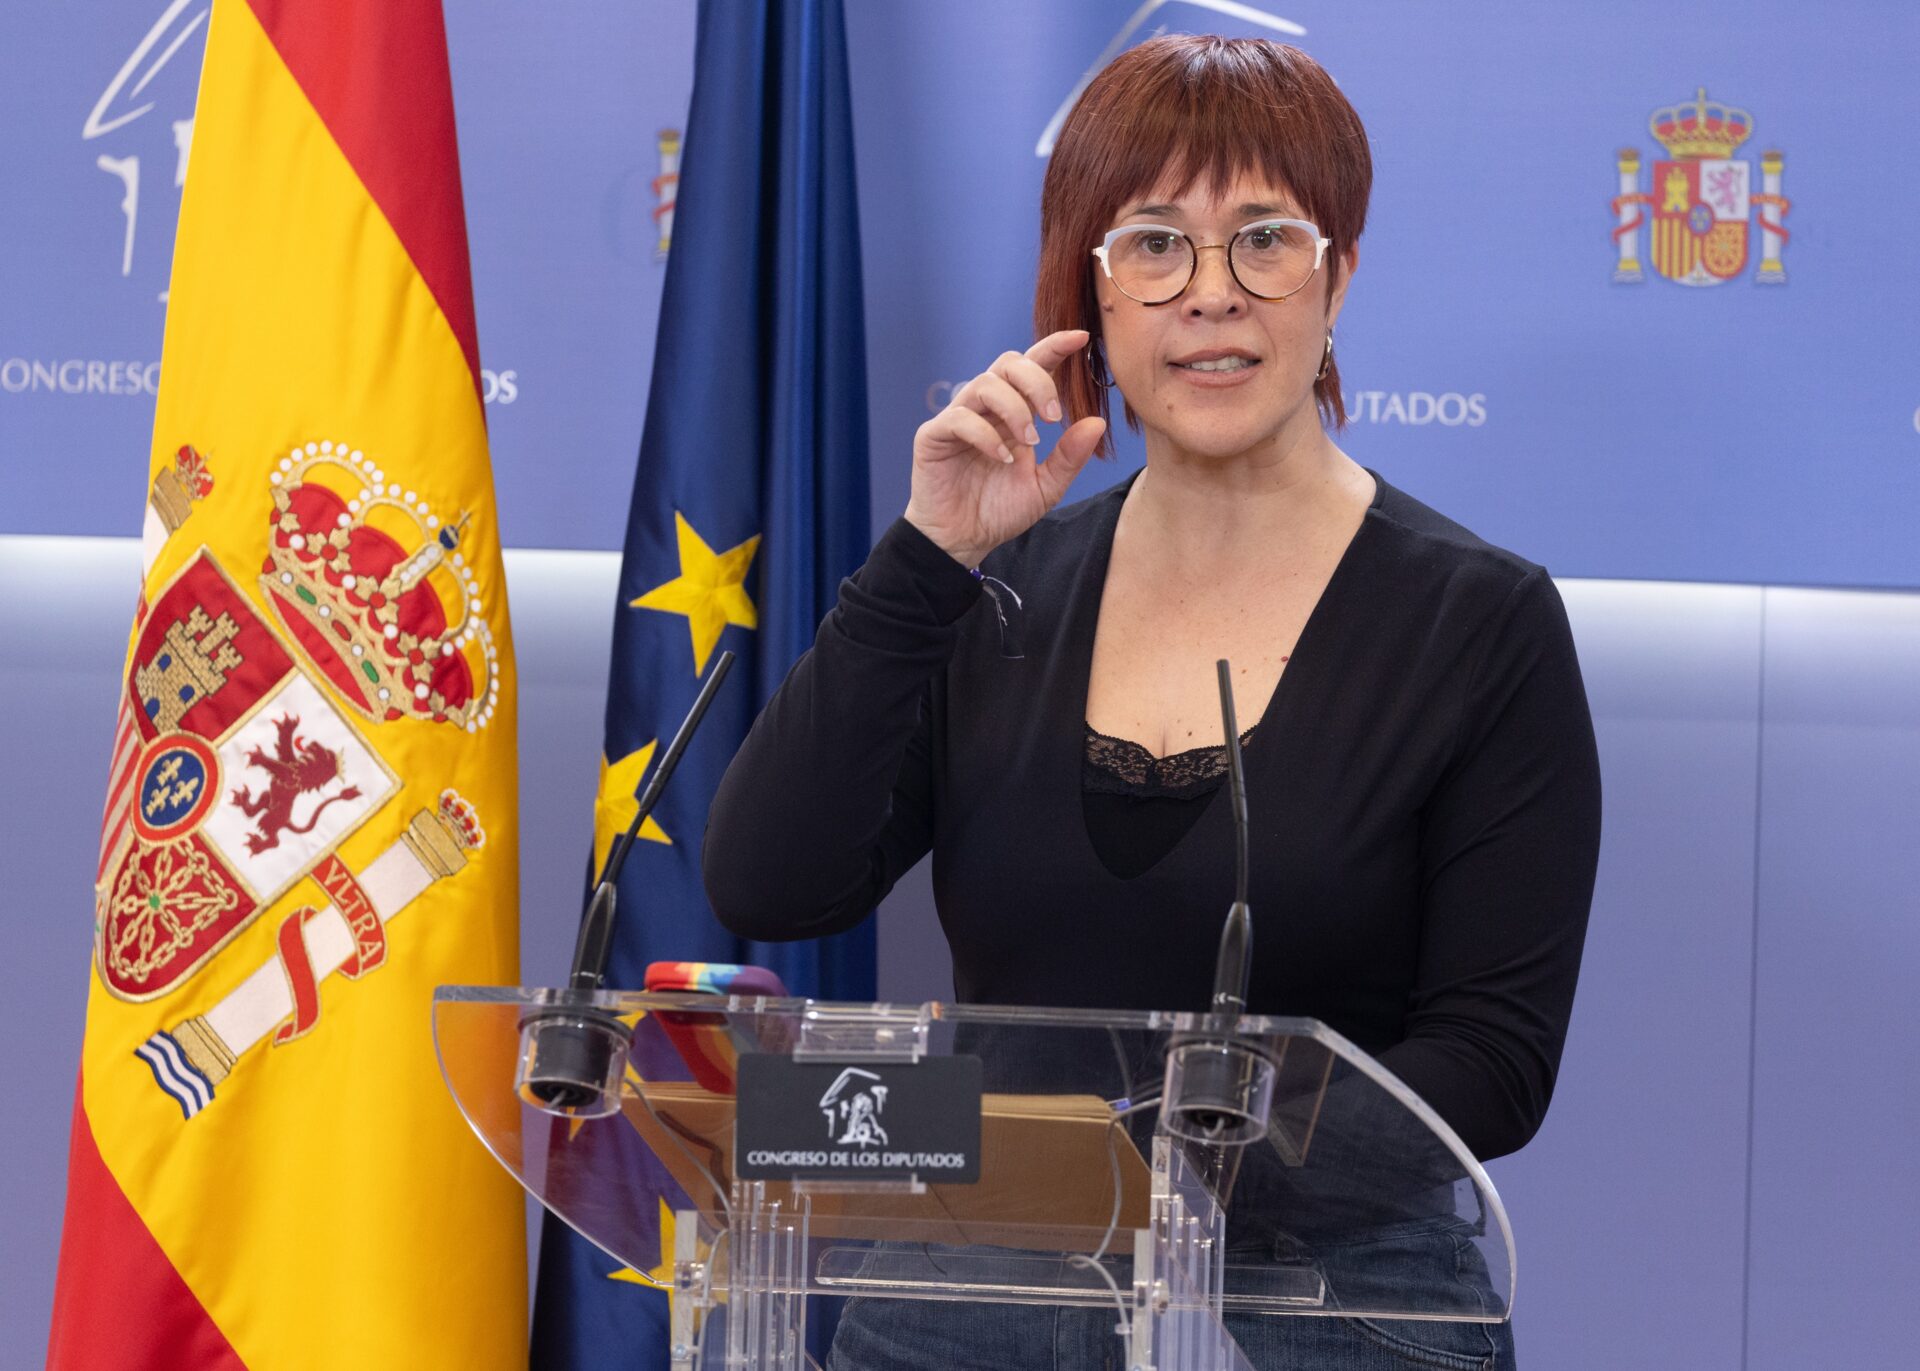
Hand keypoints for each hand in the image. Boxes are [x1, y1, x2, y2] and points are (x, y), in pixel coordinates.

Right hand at [905, 329, 1108, 567]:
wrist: (963, 540)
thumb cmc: (999, 511)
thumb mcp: (1046, 487)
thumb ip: (1069, 457)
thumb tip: (1097, 423)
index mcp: (1013, 412)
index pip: (1033, 366)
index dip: (1054, 347)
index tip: (1081, 338)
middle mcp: (986, 408)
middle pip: (1008, 363)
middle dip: (1036, 381)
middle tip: (1053, 415)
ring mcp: (958, 418)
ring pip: (985, 384)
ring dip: (1014, 409)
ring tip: (1028, 443)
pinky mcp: (934, 435)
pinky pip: (960, 418)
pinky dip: (985, 435)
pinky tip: (1001, 458)